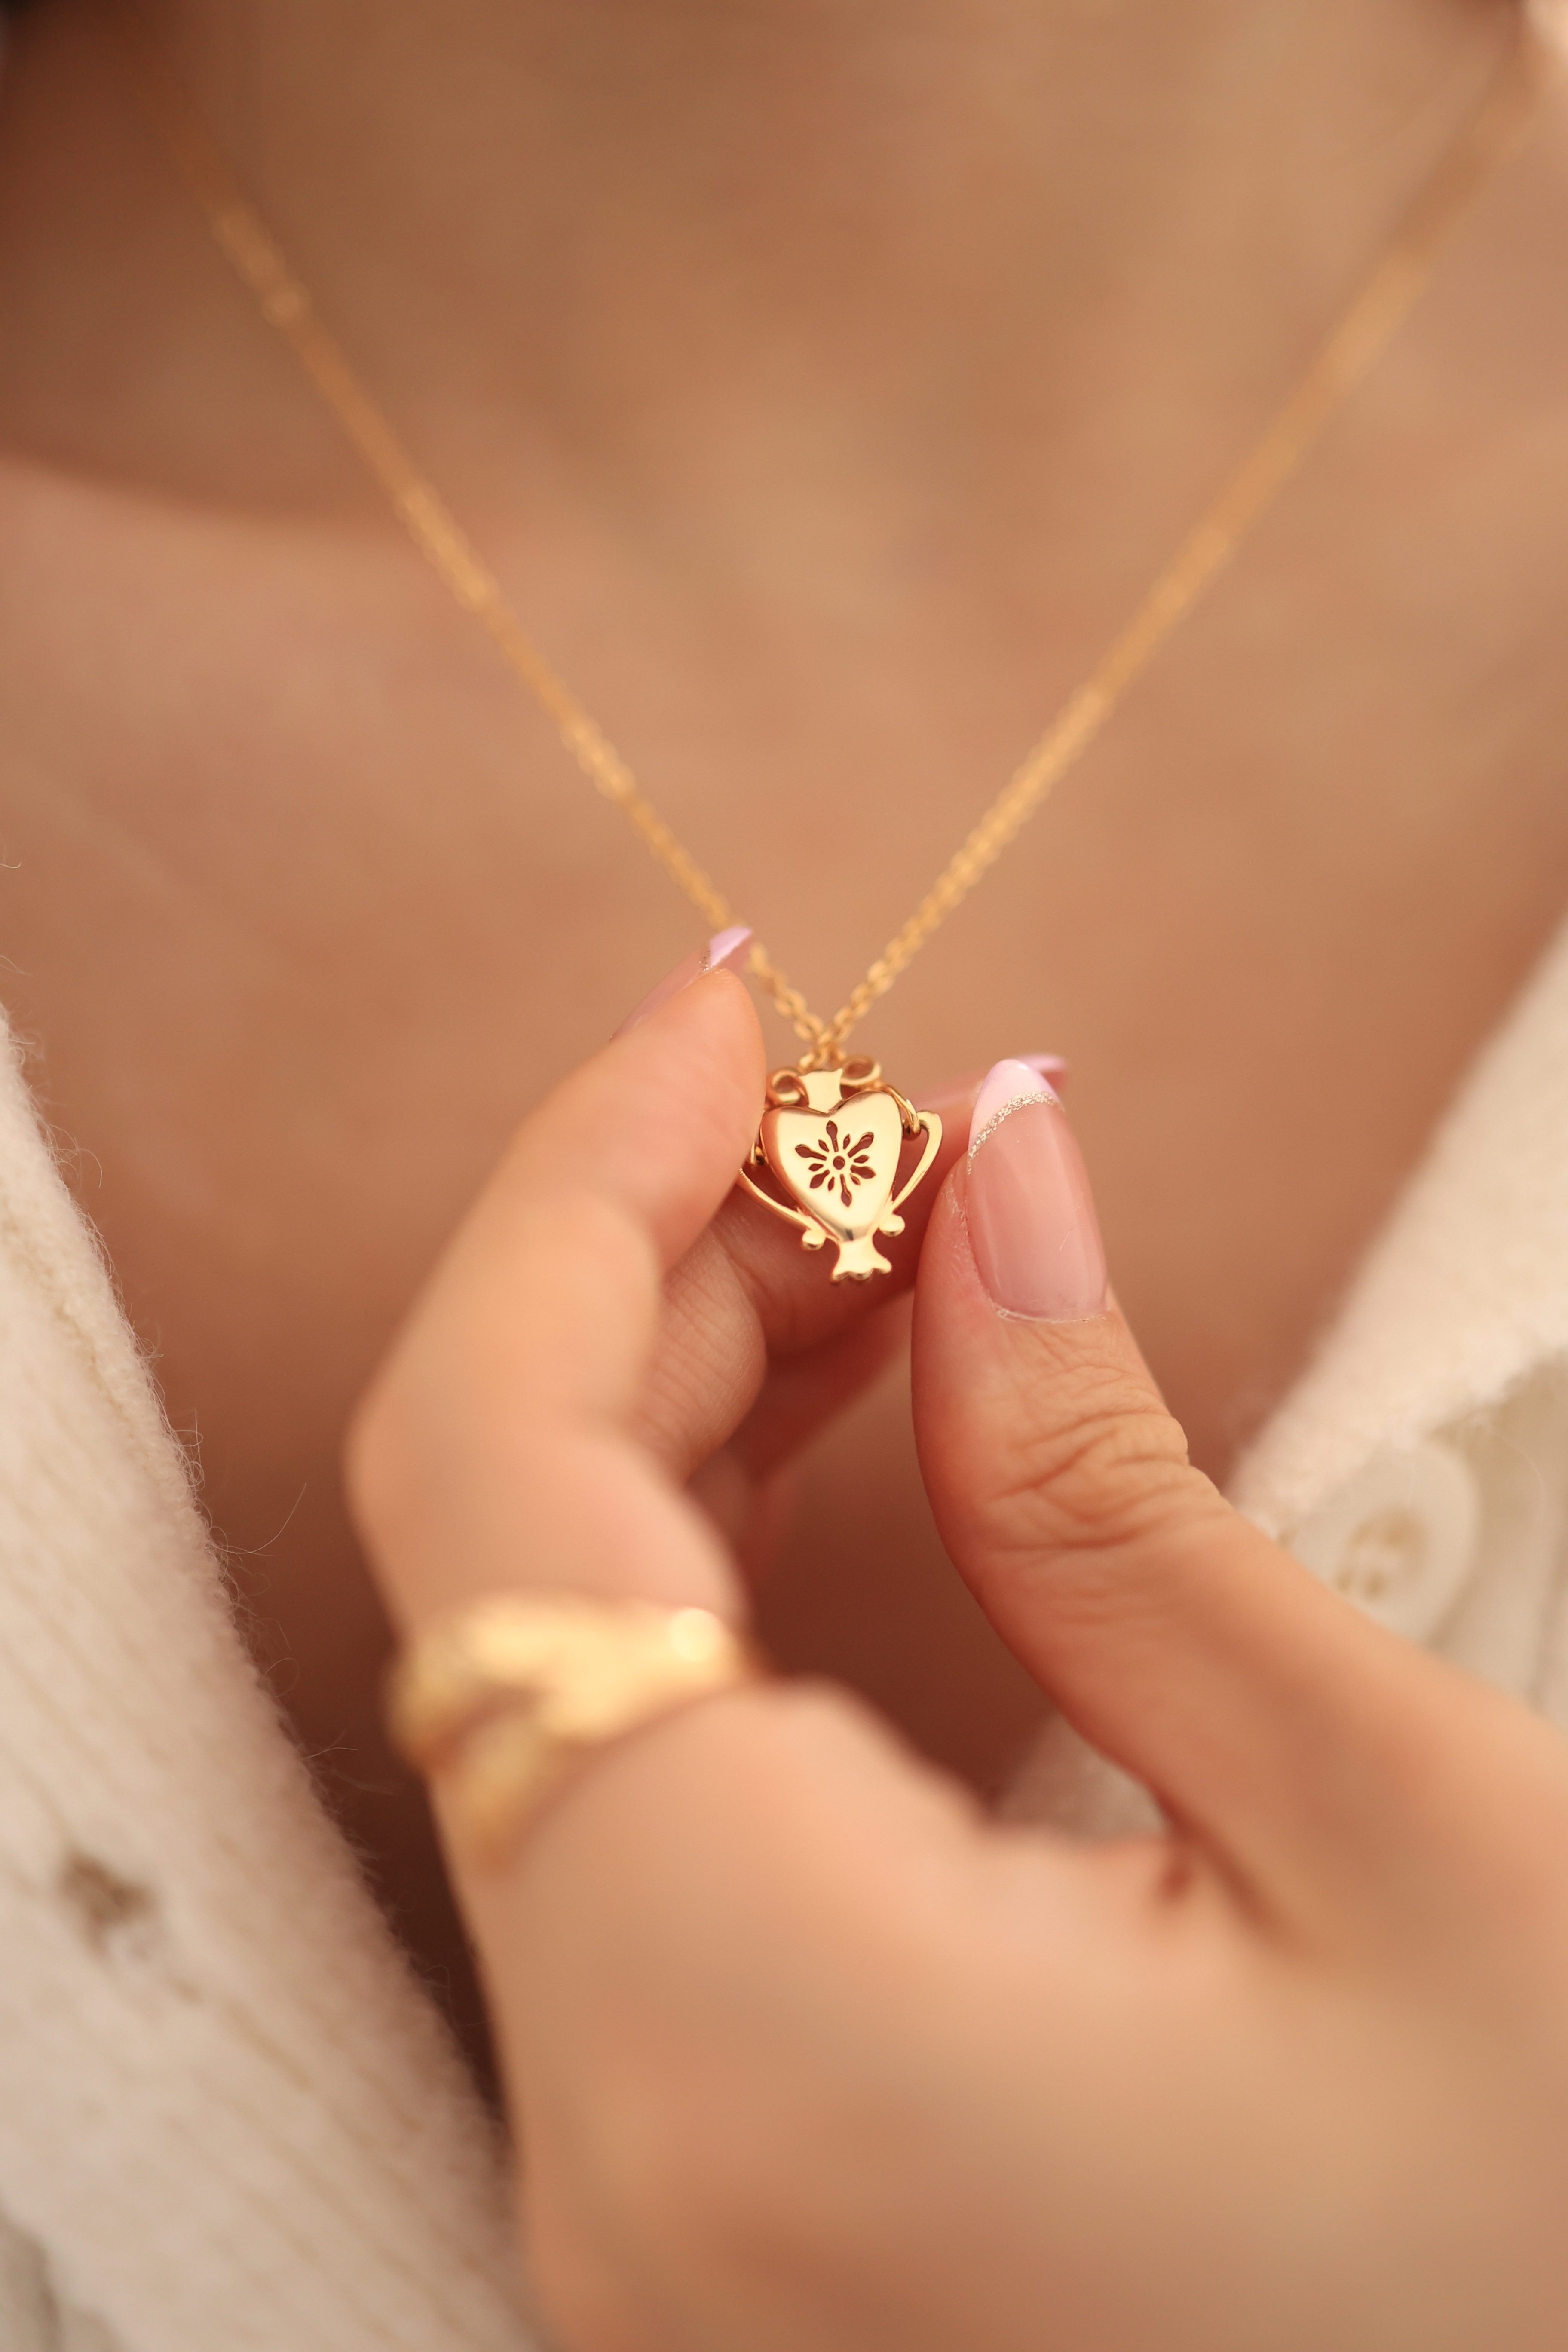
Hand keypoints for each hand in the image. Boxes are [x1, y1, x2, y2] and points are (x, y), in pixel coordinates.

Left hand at [347, 976, 1567, 2351]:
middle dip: (652, 1291)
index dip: (580, 1192)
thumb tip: (991, 1168)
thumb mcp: (1395, 1830)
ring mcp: (640, 2201)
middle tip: (855, 1123)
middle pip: (502, 1584)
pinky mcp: (705, 2196)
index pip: (493, 1490)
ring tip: (859, 1247)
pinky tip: (819, 1445)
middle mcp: (621, 2152)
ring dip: (676, 1430)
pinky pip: (628, 1821)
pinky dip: (703, 1599)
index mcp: (760, 2039)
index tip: (725, 1011)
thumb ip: (1114, 1486)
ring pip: (554, 1696)